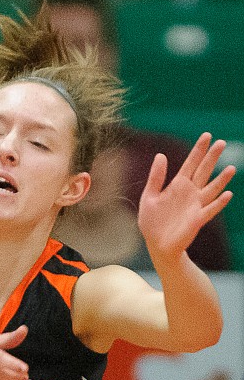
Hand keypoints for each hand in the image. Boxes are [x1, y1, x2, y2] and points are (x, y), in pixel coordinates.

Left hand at [138, 133, 234, 259]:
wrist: (156, 244)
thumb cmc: (152, 221)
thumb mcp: (149, 196)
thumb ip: (156, 177)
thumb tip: (161, 155)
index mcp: (177, 185)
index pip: (190, 163)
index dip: (198, 150)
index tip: (207, 135)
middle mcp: (190, 193)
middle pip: (203, 171)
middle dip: (211, 158)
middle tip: (221, 142)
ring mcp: (196, 205)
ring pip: (212, 189)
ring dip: (222, 179)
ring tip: (231, 168)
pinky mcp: (197, 219)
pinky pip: (210, 209)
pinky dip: (219, 203)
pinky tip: (228, 194)